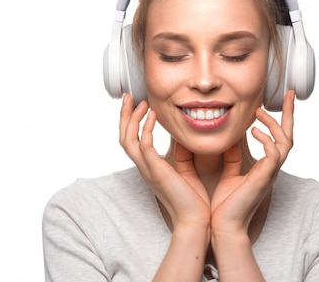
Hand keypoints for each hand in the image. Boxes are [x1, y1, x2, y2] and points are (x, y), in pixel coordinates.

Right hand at [119, 94, 210, 229]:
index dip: (131, 122)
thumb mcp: (185, 172)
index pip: (131, 141)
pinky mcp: (157, 171)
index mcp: (149, 168)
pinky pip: (145, 145)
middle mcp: (144, 168)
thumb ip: (181, 156)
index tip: (137, 105)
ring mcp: (148, 170)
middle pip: (123, 137)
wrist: (195, 221)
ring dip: (132, 119)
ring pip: (128, 140)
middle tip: (129, 97)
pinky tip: (154, 116)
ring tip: (142, 103)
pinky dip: (146, 128)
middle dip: (125, 116)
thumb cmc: (193, 200)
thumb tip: (184, 139)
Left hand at [210, 90, 294, 235]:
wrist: (223, 225)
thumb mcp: (228, 172)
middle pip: (289, 136)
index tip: (279, 101)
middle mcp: (271, 169)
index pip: (279, 138)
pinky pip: (275, 153)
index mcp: (265, 167)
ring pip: (285, 142)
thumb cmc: (226, 204)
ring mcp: (270, 173)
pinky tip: (255, 132)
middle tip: (288, 94)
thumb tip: (228, 138)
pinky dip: (268, 139)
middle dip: (289, 114)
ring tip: (258, 113)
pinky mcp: (265, 177)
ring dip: (273, 124)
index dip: (280, 120)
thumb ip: (231, 156)